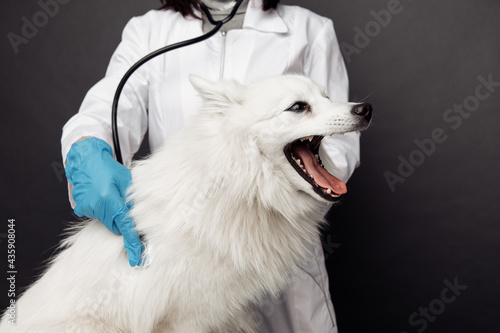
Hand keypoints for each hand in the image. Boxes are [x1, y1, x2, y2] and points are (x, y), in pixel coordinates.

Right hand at [65, 137, 141, 265]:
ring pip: (108, 221)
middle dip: (125, 223)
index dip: (133, 243)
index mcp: (110, 200)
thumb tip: (141, 218)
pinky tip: (104, 197)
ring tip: (113, 197)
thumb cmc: (108, 167)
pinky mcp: (81, 208)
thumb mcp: (126, 180)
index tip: (137, 258)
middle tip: (129, 211)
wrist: (86, 159)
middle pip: (117, 226)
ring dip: (114, 215)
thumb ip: (133, 200)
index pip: (125, 226)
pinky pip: (99, 215)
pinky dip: (105, 211)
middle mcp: (96, 207)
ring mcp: (87, 208)